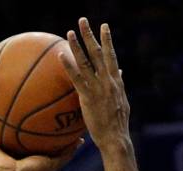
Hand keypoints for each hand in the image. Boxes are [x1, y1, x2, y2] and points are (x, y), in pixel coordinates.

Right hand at [0, 108, 81, 170]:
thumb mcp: (55, 161)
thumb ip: (67, 151)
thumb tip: (81, 140)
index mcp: (24, 148)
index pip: (27, 129)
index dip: (30, 117)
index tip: (36, 101)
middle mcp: (9, 144)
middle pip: (8, 123)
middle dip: (8, 110)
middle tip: (12, 93)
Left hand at [57, 18, 130, 148]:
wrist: (115, 138)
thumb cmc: (116, 123)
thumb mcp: (121, 101)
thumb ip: (119, 84)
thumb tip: (120, 72)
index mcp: (116, 81)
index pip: (112, 55)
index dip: (107, 40)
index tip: (104, 26)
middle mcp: (108, 80)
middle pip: (99, 52)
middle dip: (91, 35)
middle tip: (83, 21)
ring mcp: (99, 88)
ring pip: (87, 62)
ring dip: (78, 45)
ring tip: (69, 32)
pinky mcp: (88, 97)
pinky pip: (76, 78)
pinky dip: (68, 66)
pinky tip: (61, 55)